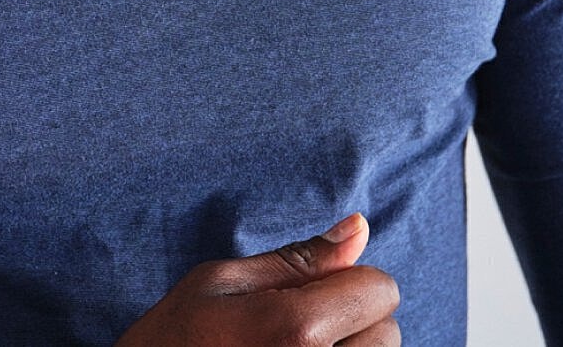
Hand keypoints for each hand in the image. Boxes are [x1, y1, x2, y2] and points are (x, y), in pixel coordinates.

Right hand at [113, 213, 399, 345]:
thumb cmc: (174, 341)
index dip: (345, 279)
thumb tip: (358, 228)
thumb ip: (296, 259)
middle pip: (388, 331)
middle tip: (294, 330)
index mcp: (296, 332)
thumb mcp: (219, 283)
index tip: (309, 290)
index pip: (379, 289)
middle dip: (351, 320)